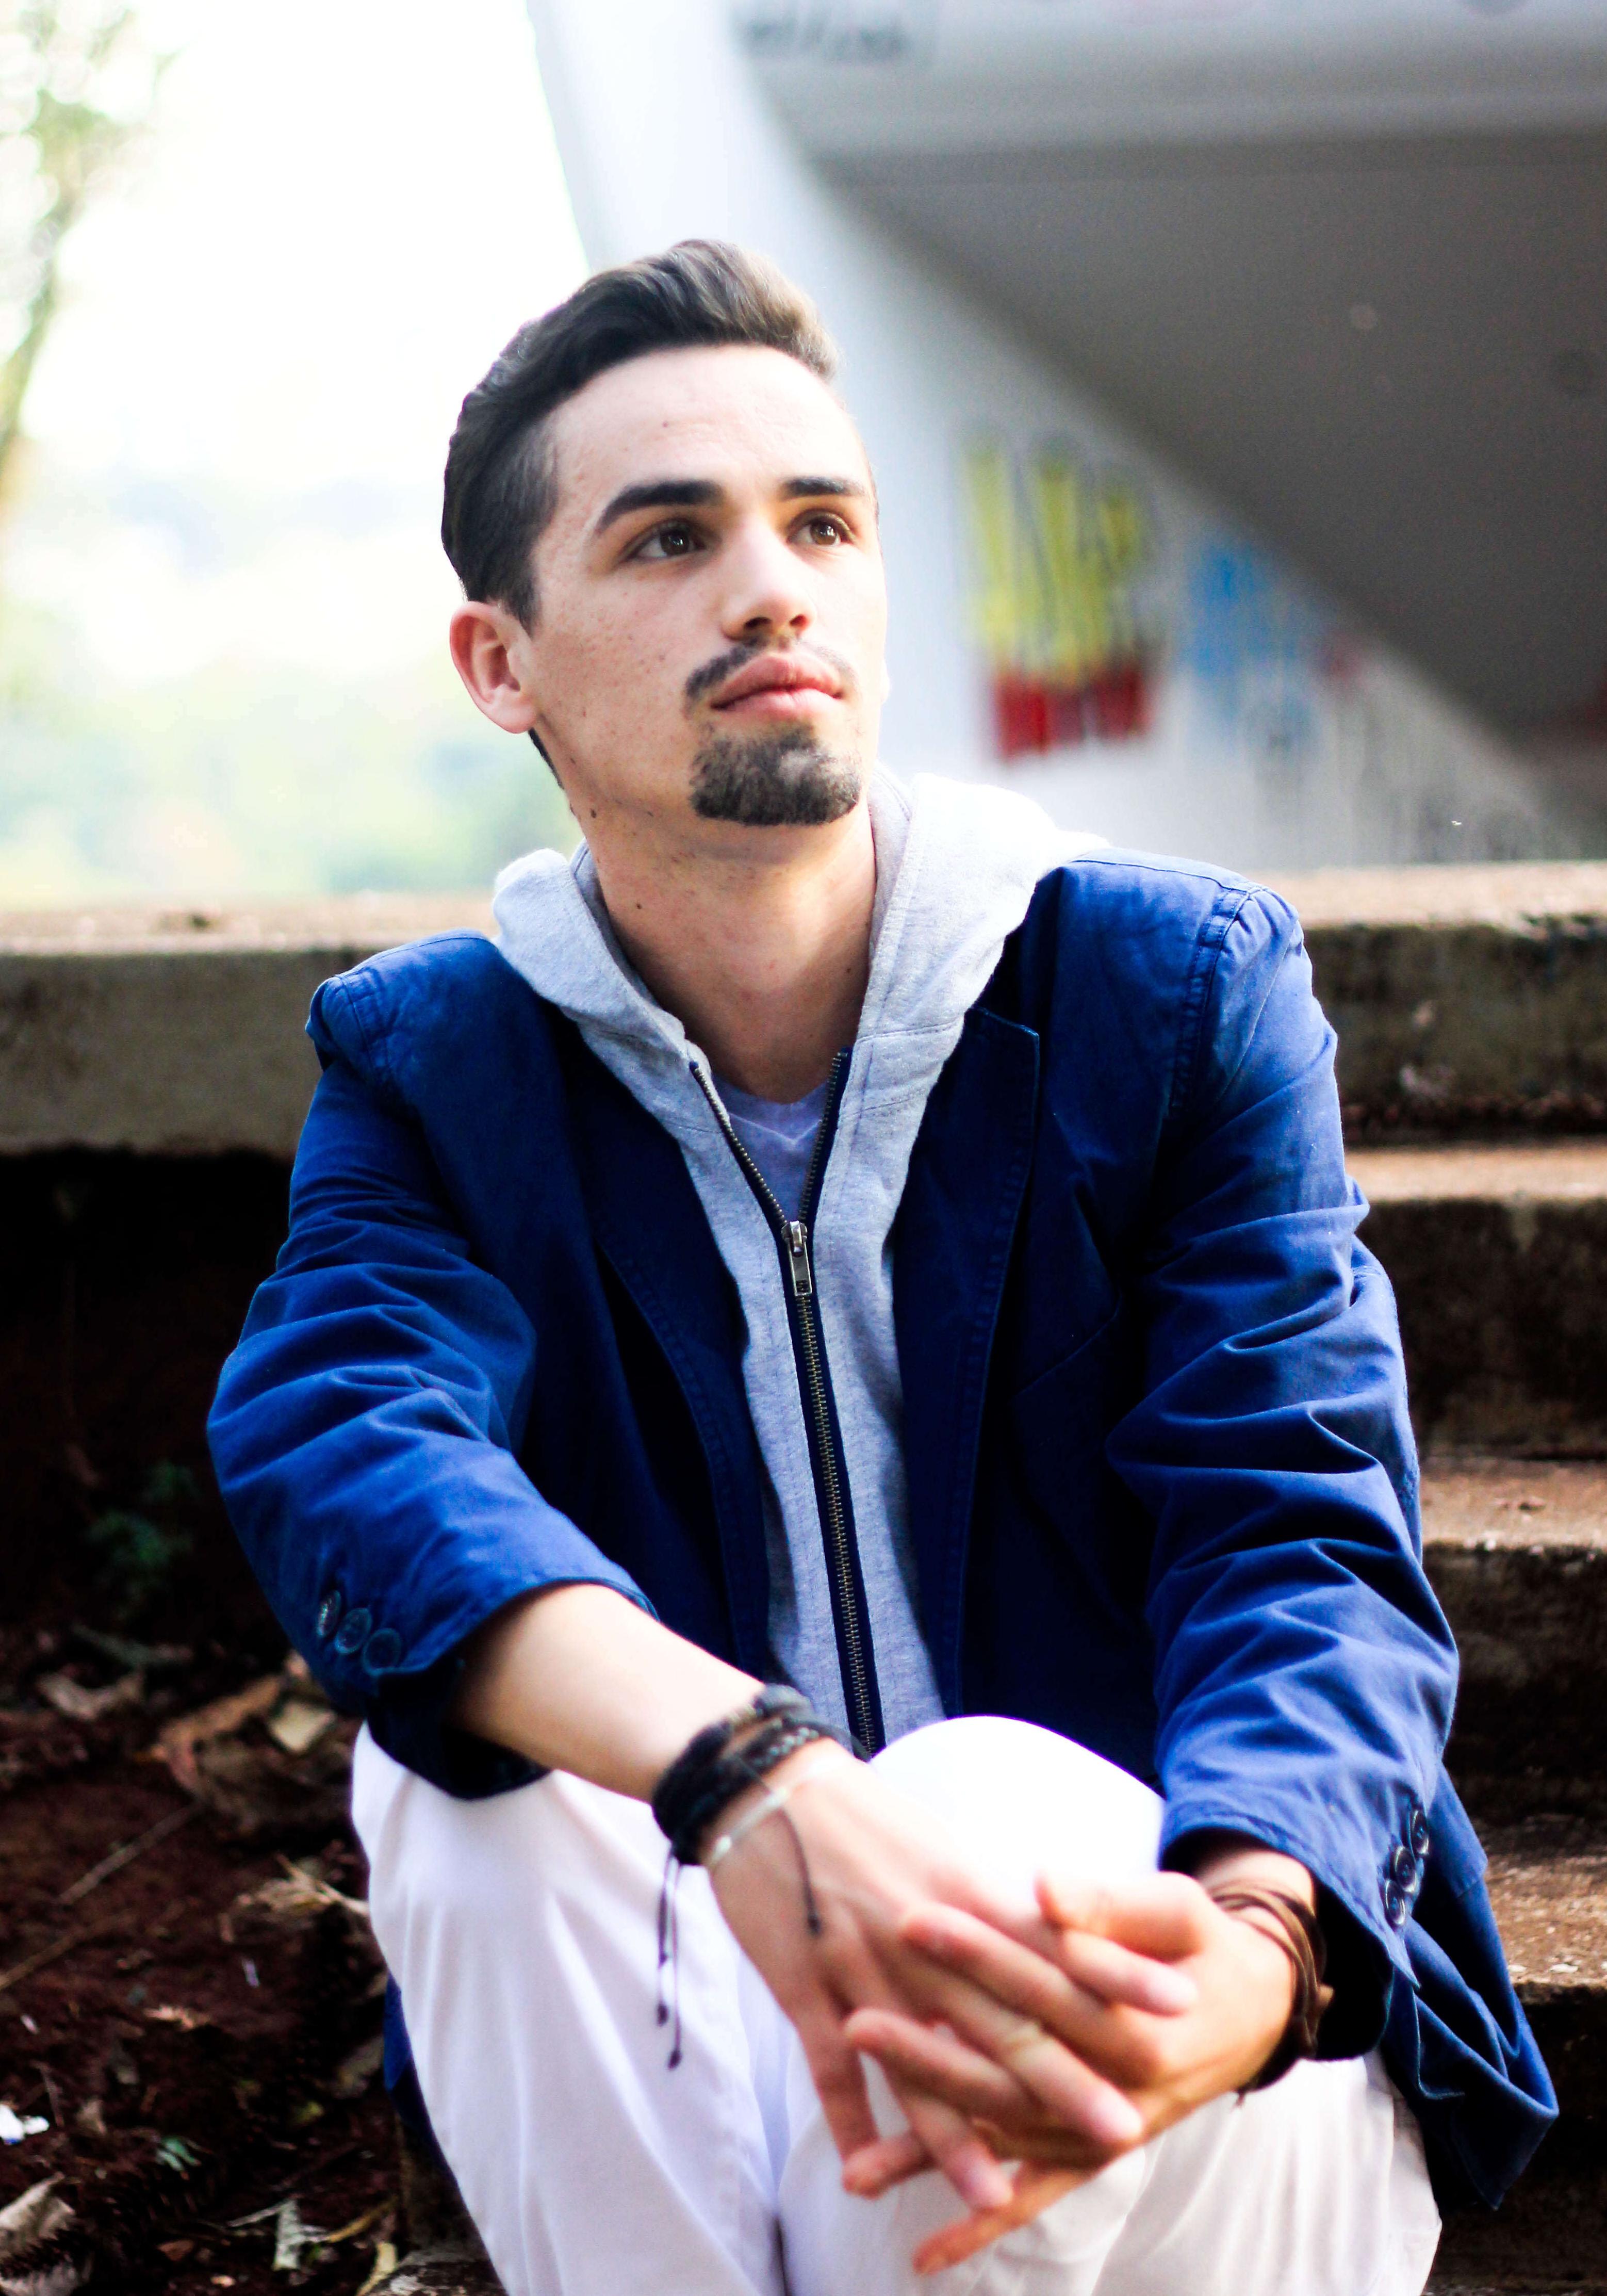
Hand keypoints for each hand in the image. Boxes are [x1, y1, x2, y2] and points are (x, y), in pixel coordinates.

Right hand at [706, 1747, 1191, 2219]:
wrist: (769, 1788)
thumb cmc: (862, 1817)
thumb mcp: (940, 1850)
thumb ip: (993, 1903)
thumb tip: (1053, 1934)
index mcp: (967, 1892)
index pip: (1056, 1942)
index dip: (1117, 1975)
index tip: (1180, 2003)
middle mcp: (925, 1937)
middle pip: (1003, 2019)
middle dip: (1065, 2079)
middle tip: (1125, 2130)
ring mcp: (862, 1965)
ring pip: (919, 2063)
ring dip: (957, 2134)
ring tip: (997, 2190)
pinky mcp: (803, 1983)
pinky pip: (830, 2064)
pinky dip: (850, 2116)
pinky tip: (867, 2166)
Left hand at [844, 1857, 1303, 2271]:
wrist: (1251, 2009)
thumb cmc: (1199, 1944)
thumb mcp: (1172, 1907)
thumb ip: (1106, 1901)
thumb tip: (1043, 1888)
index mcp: (1139, 2021)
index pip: (1044, 1984)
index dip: (979, 1951)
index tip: (913, 1919)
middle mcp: (1120, 2093)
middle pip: (1011, 2070)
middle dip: (930, 2050)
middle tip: (857, 2023)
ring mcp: (1103, 2132)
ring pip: (1007, 2140)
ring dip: (932, 2151)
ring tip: (853, 2168)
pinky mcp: (1094, 2153)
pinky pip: (1035, 2195)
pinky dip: (982, 2225)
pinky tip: (924, 2254)